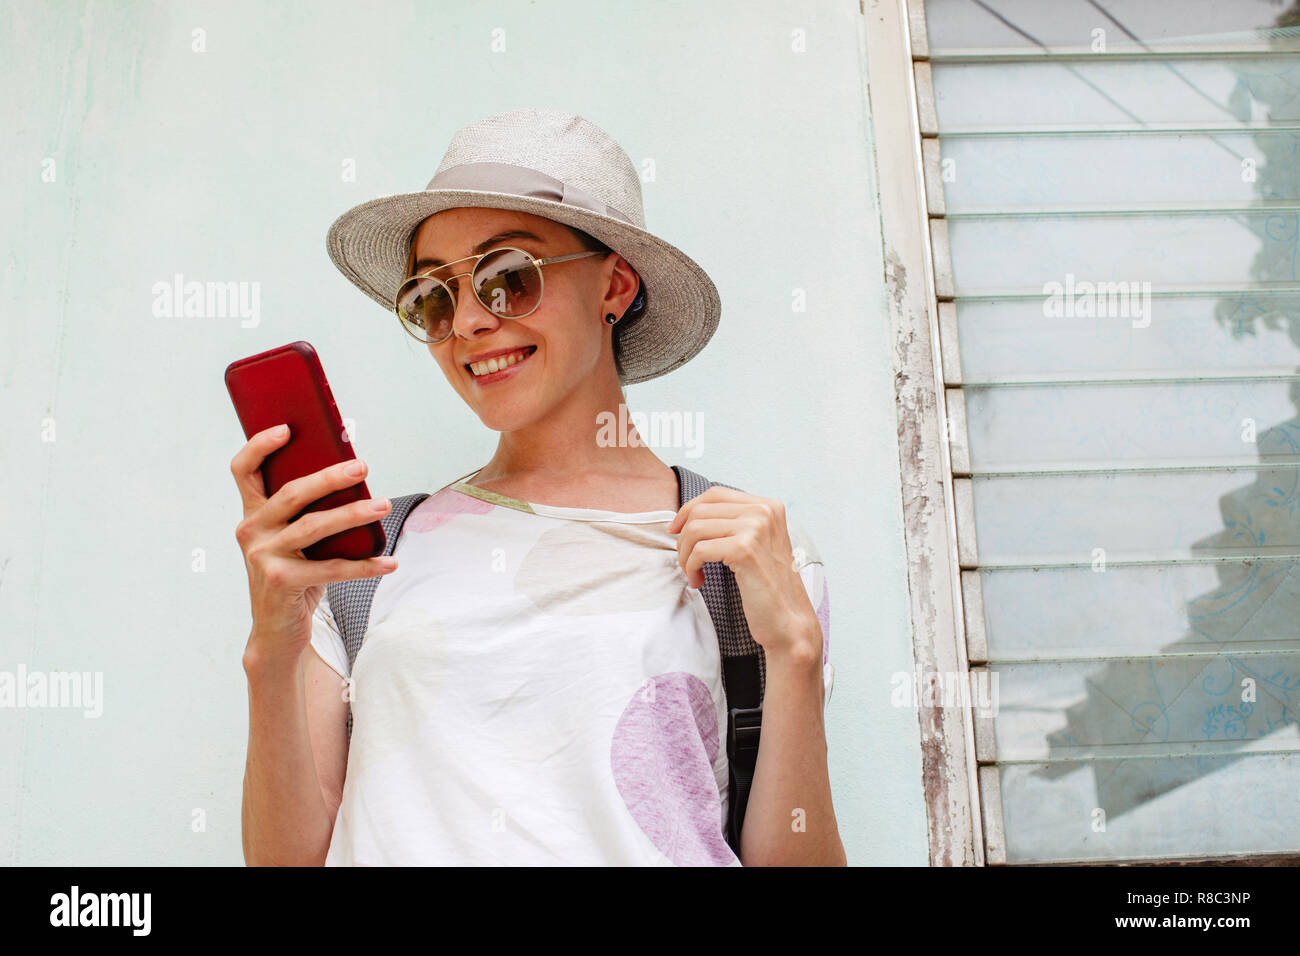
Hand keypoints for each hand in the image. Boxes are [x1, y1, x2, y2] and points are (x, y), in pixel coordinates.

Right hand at [230, 423, 396, 669]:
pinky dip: (365, 565)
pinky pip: (330, 568)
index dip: (259, 445)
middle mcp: (251, 531)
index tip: (286, 428)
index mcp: (252, 514)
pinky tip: (390, 562)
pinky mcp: (280, 582)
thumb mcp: (295, 541)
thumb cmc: (294, 574)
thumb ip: (310, 513)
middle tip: (363, 467)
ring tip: (384, 505)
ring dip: (354, 514)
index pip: (243, 470)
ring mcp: (263, 557)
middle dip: (330, 477)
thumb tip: (357, 480)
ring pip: (314, 527)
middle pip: (291, 493)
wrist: (277, 630)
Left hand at [666, 487, 819, 661]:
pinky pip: (699, 551)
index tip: (675, 531)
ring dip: (684, 554)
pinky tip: (699, 581)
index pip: (715, 494)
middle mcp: (764, 511)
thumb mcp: (756, 544)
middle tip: (686, 561)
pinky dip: (691, 567)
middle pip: (701, 510)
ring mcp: (756, 528)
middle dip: (684, 537)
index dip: (688, 510)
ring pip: (695, 529)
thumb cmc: (767, 586)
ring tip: (692, 572)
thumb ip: (733, 523)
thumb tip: (687, 515)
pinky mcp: (745, 549)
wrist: (788, 620)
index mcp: (768, 506)